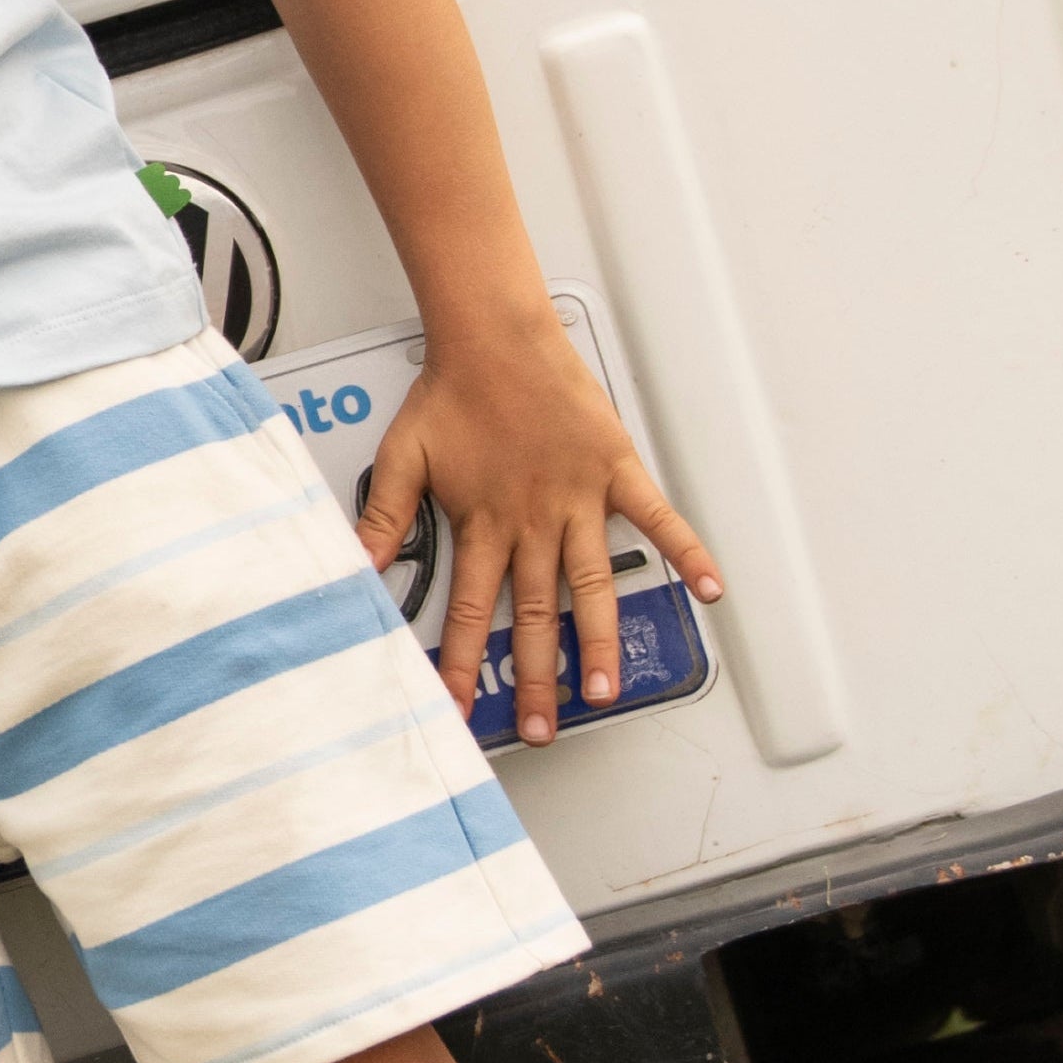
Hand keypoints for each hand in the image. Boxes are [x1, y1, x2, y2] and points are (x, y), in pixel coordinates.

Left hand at [353, 312, 725, 744]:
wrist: (494, 336)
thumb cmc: (451, 391)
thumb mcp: (402, 459)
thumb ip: (382, 519)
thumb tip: (354, 566)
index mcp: (482, 524)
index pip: (470, 613)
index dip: (464, 665)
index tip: (462, 709)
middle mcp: (533, 521)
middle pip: (535, 615)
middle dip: (538, 677)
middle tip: (544, 727)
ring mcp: (578, 499)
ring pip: (591, 585)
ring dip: (596, 641)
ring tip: (604, 691)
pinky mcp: (615, 470)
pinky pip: (658, 516)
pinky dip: (687, 550)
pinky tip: (708, 587)